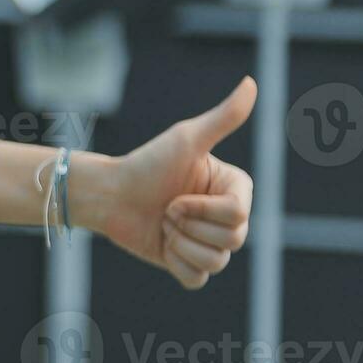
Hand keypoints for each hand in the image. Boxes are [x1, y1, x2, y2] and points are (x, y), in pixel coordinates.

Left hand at [88, 78, 258, 289]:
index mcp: (235, 189)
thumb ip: (224, 117)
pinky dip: (177, 265)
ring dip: (181, 245)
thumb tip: (252, 83)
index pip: (238, 214)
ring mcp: (209, 241)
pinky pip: (198, 279)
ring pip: (216, 262)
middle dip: (189, 227)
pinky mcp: (189, 263)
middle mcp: (228, 216)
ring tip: (164, 225)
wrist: (110, 195)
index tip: (175, 197)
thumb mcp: (186, 139)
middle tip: (166, 210)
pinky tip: (164, 246)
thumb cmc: (147, 163)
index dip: (202, 210)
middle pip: (233, 241)